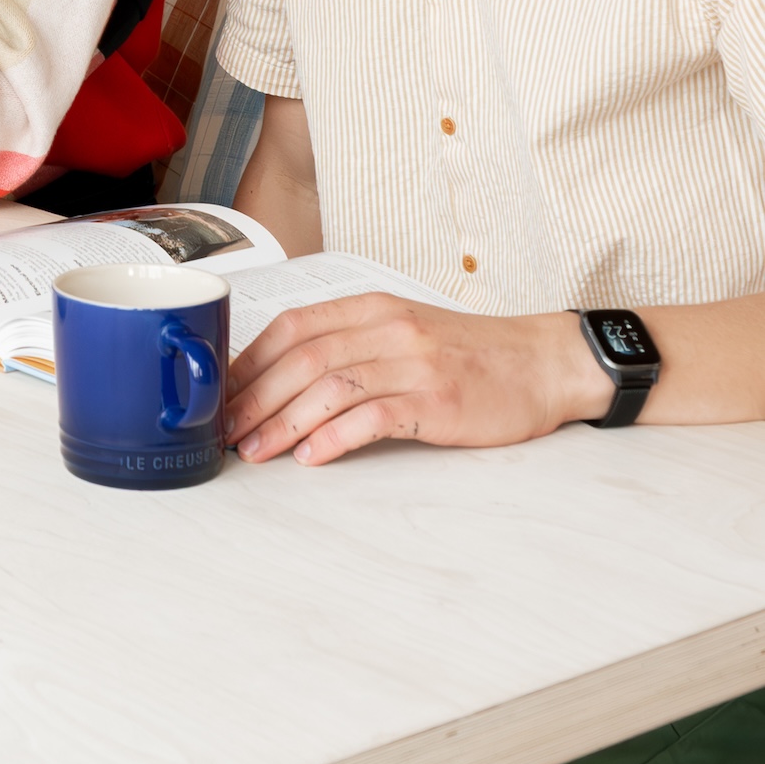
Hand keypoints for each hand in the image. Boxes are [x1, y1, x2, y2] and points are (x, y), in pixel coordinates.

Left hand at [224, 295, 610, 466]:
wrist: (540, 362)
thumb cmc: (467, 353)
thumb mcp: (402, 331)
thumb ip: (349, 345)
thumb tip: (283, 378)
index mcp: (372, 307)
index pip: (293, 327)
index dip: (251, 362)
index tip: (223, 393)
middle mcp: (388, 328)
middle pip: (302, 359)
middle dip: (255, 398)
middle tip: (226, 431)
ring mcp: (413, 363)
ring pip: (329, 388)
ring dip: (284, 423)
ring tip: (256, 450)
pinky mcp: (437, 402)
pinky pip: (374, 416)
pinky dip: (336, 437)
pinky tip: (313, 456)